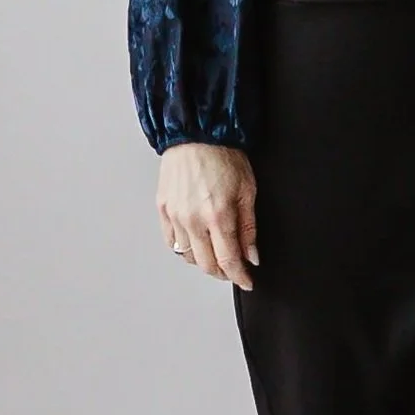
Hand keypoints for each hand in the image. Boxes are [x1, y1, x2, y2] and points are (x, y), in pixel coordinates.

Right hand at [158, 143, 257, 288]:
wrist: (196, 133)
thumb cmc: (224, 155)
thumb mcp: (248, 190)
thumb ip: (249, 227)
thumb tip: (252, 255)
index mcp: (217, 215)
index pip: (228, 260)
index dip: (240, 276)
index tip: (247, 281)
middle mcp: (193, 219)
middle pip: (206, 264)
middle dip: (223, 272)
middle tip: (233, 270)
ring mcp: (175, 215)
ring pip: (188, 256)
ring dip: (204, 262)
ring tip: (216, 255)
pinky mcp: (163, 209)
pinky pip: (172, 241)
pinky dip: (185, 248)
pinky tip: (197, 243)